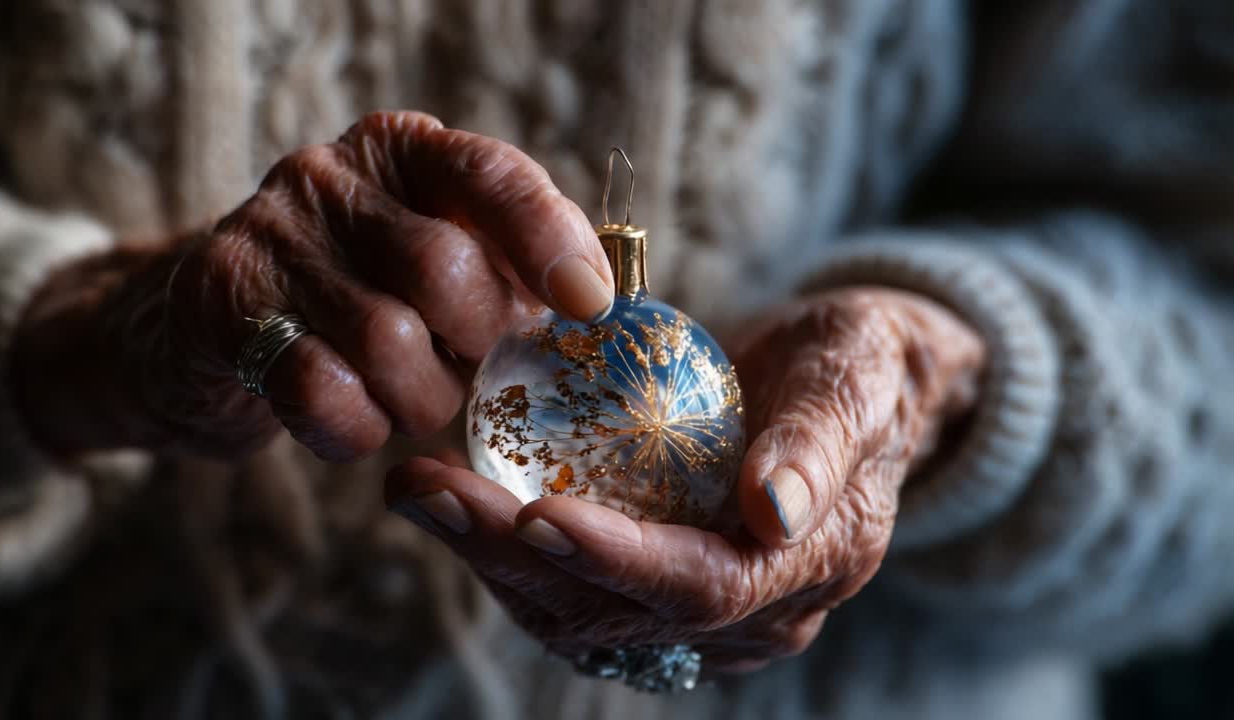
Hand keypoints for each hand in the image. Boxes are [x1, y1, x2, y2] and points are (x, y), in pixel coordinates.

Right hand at [11, 111, 613, 459]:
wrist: (212, 328)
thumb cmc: (358, 298)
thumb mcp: (431, 259)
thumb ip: (503, 265)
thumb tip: (590, 301)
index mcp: (403, 152)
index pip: (492, 176)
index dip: (549, 240)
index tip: (588, 305)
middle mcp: (330, 176)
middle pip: (443, 270)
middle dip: (476, 345)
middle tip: (469, 367)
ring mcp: (268, 235)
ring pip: (387, 341)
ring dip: (421, 398)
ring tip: (412, 397)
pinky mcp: (221, 305)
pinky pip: (318, 387)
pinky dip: (357, 428)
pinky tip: (358, 423)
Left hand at [386, 287, 984, 671]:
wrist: (850, 389)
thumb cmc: (858, 367)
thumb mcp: (855, 378)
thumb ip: (819, 442)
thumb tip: (774, 510)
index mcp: (809, 567)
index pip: (701, 587)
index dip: (616, 559)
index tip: (535, 512)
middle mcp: (752, 612)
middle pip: (617, 612)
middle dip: (512, 556)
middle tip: (426, 488)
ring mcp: (700, 613)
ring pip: (578, 612)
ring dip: (488, 556)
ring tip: (417, 487)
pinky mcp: (657, 592)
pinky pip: (571, 593)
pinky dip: (506, 551)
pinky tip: (457, 497)